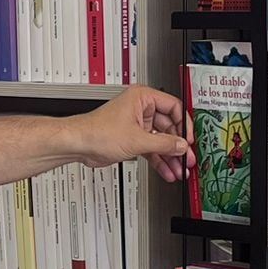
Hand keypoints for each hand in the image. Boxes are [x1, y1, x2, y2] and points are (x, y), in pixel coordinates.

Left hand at [76, 84, 194, 183]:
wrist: (78, 144)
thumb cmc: (97, 132)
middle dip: (178, 145)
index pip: (174, 107)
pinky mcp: (132, 138)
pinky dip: (159, 160)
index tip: (189, 139)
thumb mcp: (138, 139)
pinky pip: (152, 148)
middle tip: (187, 158)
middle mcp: (140, 108)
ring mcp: (137, 124)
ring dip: (170, 156)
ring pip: (161, 140)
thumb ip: (164, 143)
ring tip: (180, 169)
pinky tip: (167, 171)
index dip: (184, 124)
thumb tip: (181, 145)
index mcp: (142, 97)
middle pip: (169, 126)